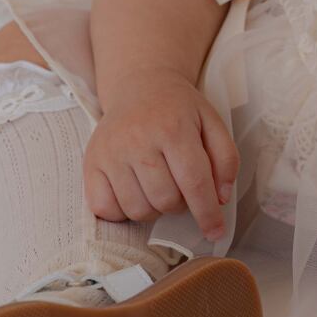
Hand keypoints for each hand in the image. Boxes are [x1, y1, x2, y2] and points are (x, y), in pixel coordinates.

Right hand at [83, 67, 238, 242]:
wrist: (139, 85)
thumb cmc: (178, 109)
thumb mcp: (212, 122)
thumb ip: (225, 159)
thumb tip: (220, 199)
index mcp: (174, 128)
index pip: (194, 182)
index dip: (208, 213)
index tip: (215, 231)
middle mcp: (139, 140)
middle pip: (166, 201)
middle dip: (180, 205)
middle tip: (180, 187)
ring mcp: (111, 152)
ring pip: (138, 210)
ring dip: (153, 209)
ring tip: (158, 186)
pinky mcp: (91, 163)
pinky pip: (105, 209)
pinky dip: (122, 211)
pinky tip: (133, 191)